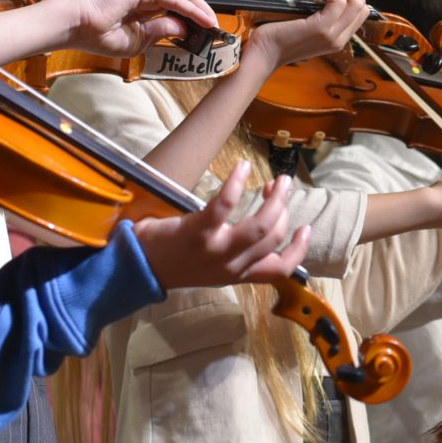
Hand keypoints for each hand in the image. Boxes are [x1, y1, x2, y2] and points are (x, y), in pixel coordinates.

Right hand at [66, 0, 219, 58]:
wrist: (77, 27)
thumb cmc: (99, 35)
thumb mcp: (138, 40)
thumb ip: (161, 31)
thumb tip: (183, 27)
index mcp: (145, 8)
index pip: (176, 10)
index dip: (194, 20)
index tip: (208, 34)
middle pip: (184, 0)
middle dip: (203, 14)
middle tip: (217, 29)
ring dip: (201, 11)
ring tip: (215, 25)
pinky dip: (191, 9)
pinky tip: (203, 19)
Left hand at [126, 167, 312, 289]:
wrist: (136, 266)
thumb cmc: (172, 261)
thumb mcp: (210, 268)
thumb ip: (234, 256)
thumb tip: (256, 229)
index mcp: (237, 275)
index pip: (280, 270)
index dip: (298, 249)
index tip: (305, 228)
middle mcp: (232, 266)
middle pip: (273, 237)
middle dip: (284, 208)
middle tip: (283, 186)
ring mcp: (217, 250)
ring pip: (262, 225)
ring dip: (275, 199)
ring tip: (277, 180)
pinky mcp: (200, 232)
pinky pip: (227, 204)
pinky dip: (237, 182)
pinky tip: (242, 167)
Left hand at [245, 0, 367, 68]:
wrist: (262, 53)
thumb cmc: (277, 36)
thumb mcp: (304, 24)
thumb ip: (318, 14)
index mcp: (338, 39)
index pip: (360, 11)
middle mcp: (339, 40)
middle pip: (362, 5)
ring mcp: (332, 36)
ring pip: (356, 2)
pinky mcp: (321, 29)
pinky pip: (338, 1)